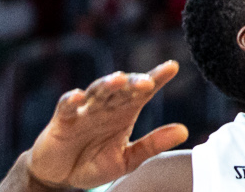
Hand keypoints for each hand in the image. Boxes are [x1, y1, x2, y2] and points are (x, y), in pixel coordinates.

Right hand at [23, 63, 185, 191]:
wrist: (60, 177)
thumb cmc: (93, 163)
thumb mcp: (127, 159)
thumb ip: (152, 145)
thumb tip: (184, 131)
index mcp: (125, 111)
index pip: (143, 91)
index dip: (157, 77)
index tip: (173, 67)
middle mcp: (107, 105)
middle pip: (122, 88)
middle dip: (134, 82)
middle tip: (147, 83)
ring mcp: (85, 110)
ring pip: (97, 91)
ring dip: (107, 84)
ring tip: (118, 81)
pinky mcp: (62, 120)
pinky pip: (66, 106)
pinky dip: (71, 101)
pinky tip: (78, 97)